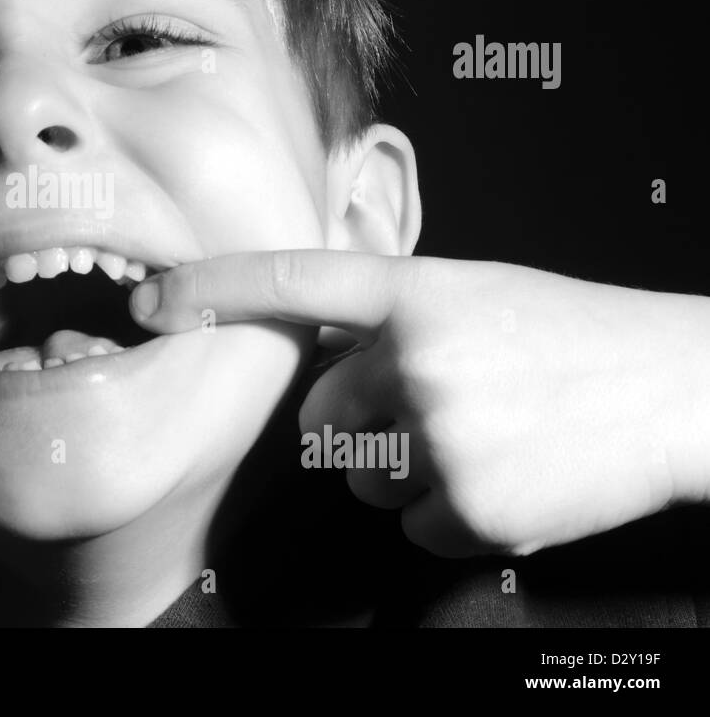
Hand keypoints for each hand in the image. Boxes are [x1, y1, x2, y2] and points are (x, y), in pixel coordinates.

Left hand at [129, 250, 709, 556]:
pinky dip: (447, 511)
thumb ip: (388, 315)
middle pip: (319, 418)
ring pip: (363, 479)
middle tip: (434, 407)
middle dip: (357, 423)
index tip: (149, 298)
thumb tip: (313, 340)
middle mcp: (417, 359)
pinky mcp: (468, 506)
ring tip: (482, 437)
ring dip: (405, 471)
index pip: (292, 281)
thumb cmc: (568, 336)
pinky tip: (504, 474)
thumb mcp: (472, 296)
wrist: (674, 390)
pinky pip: (409, 525)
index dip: (211, 287)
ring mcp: (441, 435)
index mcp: (417, 293)